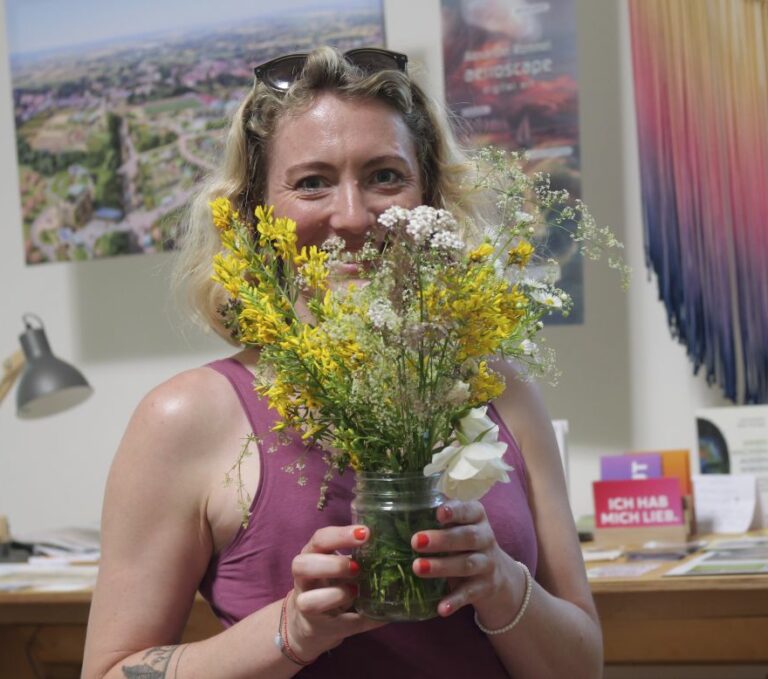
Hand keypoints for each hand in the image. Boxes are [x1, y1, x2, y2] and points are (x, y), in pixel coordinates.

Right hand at [287, 525, 385, 660]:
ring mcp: (305, 605)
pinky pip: (338, 625)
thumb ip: (359, 556)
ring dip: (338, 595)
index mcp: (311, 555)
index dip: (340, 535)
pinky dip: (360, 620)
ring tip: (356, 592)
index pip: (319, 539)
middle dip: (332, 565)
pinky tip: (375, 614)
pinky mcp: (317, 627)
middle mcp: (303, 578)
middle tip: (358, 567)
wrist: (314, 622)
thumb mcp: (339, 566)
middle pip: (301, 565)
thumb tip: (396, 548)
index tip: (366, 533)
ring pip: (309, 601)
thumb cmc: (332, 584)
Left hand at [410, 501, 525, 622]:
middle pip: (467, 538)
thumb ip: (440, 515)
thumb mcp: (459, 524)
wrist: (497, 574)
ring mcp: (487, 564)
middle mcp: (486, 538)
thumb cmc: (465, 541)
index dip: (455, 511)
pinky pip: (470, 594)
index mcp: (477, 517)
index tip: (438, 513)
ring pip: (467, 565)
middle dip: (442, 540)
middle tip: (415, 541)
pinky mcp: (485, 588)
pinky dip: (455, 601)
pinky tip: (440, 608)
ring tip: (417, 568)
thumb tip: (402, 504)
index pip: (469, 510)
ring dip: (442, 567)